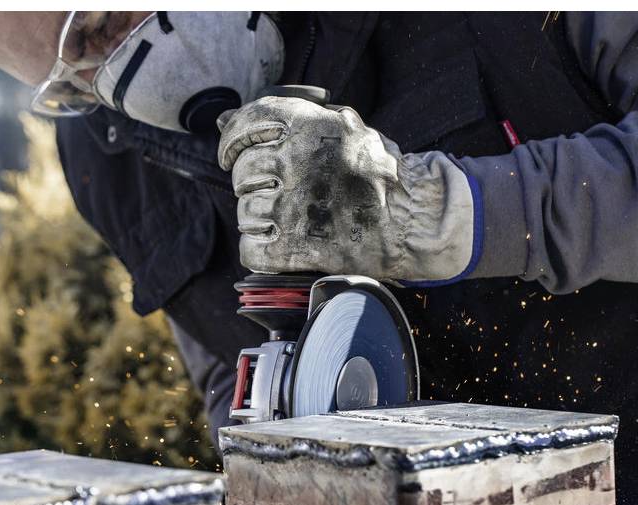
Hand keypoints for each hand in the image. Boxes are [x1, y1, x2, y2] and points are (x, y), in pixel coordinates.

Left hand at [217, 96, 478, 282]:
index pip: (245, 125)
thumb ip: (286, 120)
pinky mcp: (294, 250)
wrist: (415, 225)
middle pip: (244, 173)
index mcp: (311, 127)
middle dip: (256, 184)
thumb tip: (222, 122)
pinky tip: (285, 246)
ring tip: (294, 221)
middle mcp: (298, 163)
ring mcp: (294, 209)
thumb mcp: (342, 128)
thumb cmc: (378, 175)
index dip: (233, 142)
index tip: (233, 155)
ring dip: (261, 220)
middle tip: (286, 194)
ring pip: (246, 212)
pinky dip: (262, 251)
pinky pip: (251, 249)